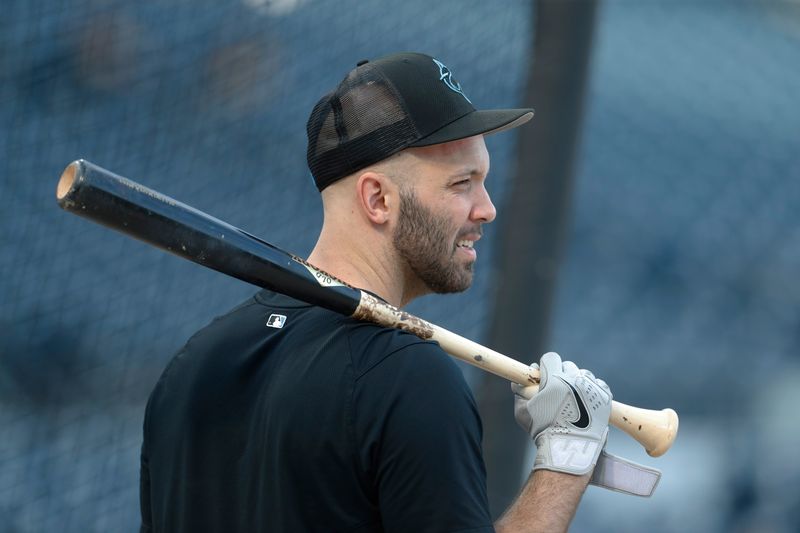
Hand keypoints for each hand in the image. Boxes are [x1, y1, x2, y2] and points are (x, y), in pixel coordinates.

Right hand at [511, 352, 611, 474]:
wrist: (570, 448)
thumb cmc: (543, 430)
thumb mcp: (522, 411)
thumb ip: (519, 392)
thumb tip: (517, 382)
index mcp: (554, 378)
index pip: (551, 358)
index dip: (546, 365)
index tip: (544, 375)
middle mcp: (574, 379)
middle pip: (568, 365)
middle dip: (562, 374)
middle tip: (558, 389)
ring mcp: (591, 387)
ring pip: (584, 374)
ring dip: (577, 381)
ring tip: (573, 398)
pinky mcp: (604, 396)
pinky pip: (598, 384)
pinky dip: (591, 390)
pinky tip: (586, 402)